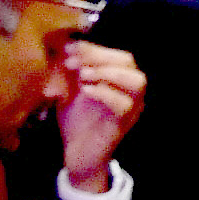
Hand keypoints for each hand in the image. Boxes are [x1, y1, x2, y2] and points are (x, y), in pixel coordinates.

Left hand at [57, 40, 146, 193]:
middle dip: (100, 57)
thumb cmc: (76, 120)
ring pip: (136, 82)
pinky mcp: (123, 124)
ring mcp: (132, 107)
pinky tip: (86, 91)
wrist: (77, 154)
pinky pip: (124, 105)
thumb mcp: (69, 90)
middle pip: (128, 63)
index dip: (94, 48)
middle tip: (73, 60)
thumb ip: (69, 70)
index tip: (69, 47)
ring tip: (83, 75)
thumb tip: (61, 44)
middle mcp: (131, 90)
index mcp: (119, 79)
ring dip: (108, 73)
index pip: (116, 54)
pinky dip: (105, 94)